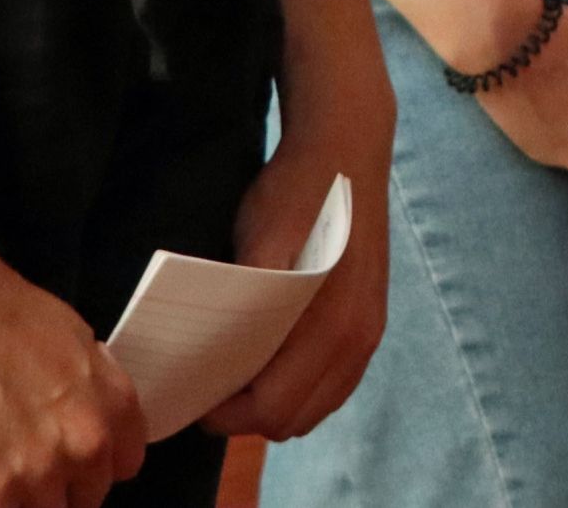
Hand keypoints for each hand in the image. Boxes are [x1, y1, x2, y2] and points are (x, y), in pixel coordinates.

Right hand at [0, 250, 146, 507]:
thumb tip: (90, 412)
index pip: (125, 466)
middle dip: (61, 487)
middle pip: (88, 497)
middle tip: (27, 466)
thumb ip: (93, 389)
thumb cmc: (5, 315)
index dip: (94, 466)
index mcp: (116, 407)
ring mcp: (42, 472)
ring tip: (1, 476)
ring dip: (27, 503)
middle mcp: (90, 444)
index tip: (72, 463)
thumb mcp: (78, 342)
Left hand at [199, 103, 390, 440]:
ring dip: (277, 404)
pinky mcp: (373, 323)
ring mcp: (370, 334)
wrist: (348, 147)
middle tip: (213, 384)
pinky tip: (275, 360)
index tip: (195, 393)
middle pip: (293, 420)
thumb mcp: (260, 236)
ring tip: (241, 373)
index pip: (273, 408)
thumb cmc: (297, 191)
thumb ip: (246, 297)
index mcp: (331, 325)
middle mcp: (358, 340)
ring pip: (316, 409)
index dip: (226, 414)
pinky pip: (336, 386)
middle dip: (248, 415)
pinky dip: (303, 389)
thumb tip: (216, 355)